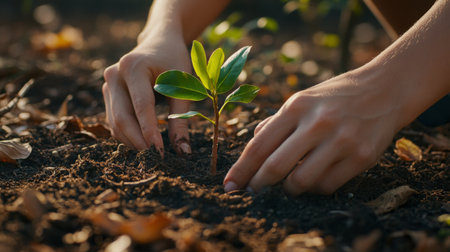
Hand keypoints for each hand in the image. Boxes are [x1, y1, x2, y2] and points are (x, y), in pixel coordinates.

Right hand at [102, 32, 191, 155]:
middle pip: (122, 117)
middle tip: (157, 158)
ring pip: (115, 123)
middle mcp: (114, 74)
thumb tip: (183, 152)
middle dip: (138, 141)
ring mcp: (107, 84)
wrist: (159, 42)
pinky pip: (114, 121)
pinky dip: (128, 135)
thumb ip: (181, 118)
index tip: (161, 153)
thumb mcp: (182, 86)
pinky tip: (143, 142)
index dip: (150, 131)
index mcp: (133, 66)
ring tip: (152, 152)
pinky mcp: (107, 93)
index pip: (141, 106)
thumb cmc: (174, 61)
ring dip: (132, 141)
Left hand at [224, 70, 402, 194]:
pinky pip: (327, 186)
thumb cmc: (335, 96)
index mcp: (297, 106)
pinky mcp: (361, 157)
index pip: (259, 145)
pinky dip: (314, 188)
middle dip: (258, 185)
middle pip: (275, 167)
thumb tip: (254, 142)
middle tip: (252, 192)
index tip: (230, 186)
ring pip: (301, 181)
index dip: (241, 169)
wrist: (385, 89)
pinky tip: (313, 180)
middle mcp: (317, 123)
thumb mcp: (302, 98)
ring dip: (288, 189)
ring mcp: (341, 141)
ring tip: (287, 184)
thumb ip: (277, 121)